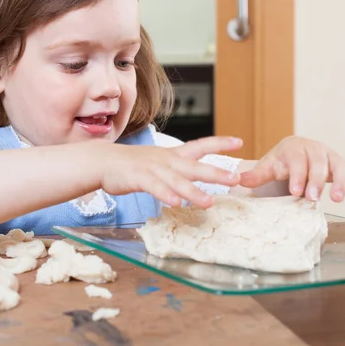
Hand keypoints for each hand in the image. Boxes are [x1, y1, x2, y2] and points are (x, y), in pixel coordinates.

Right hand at [99, 136, 242, 207]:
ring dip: (193, 191)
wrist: (104, 161)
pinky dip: (165, 195)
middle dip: (216, 172)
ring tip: (209, 202)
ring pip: (177, 181)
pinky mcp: (139, 178)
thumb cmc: (133, 165)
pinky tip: (175, 204)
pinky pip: (154, 187)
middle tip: (235, 179)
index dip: (220, 143)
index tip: (240, 142)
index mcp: (173, 155)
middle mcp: (167, 160)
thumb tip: (197, 180)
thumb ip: (178, 171)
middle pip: (195, 166)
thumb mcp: (160, 162)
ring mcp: (153, 169)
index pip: (200, 145)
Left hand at [238, 136, 344, 201]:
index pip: (297, 160)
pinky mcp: (340, 163)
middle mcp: (313, 148)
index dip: (297, 175)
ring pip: (338, 164)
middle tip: (313, 197)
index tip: (295, 191)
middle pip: (318, 162)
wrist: (295, 154)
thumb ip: (257, 175)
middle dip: (317, 180)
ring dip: (340, 181)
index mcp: (293, 147)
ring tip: (337, 198)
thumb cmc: (281, 162)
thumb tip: (239, 180)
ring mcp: (328, 154)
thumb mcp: (268, 167)